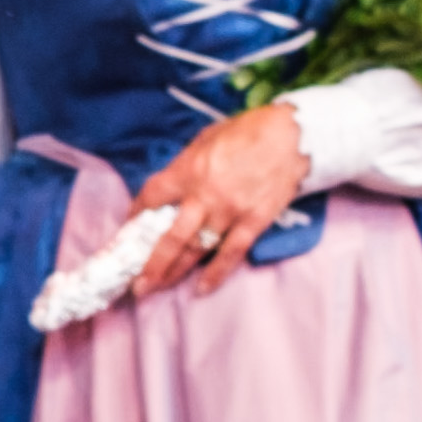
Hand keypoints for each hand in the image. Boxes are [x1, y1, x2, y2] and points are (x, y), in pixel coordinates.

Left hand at [128, 103, 308, 299]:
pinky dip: (215, 273)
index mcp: (189, 170)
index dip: (136, 214)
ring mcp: (229, 212)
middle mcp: (204, 196)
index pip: (152, 196)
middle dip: (150, 264)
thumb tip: (171, 187)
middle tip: (135, 285)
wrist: (291, 136)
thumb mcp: (206, 138)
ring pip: (196, 250)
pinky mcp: (253, 222)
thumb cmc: (247, 131)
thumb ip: (187, 165)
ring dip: (174, 272)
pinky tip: (201, 289)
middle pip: (170, 238)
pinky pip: (230, 253)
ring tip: (155, 289)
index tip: (129, 230)